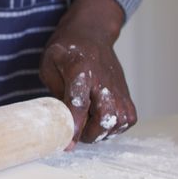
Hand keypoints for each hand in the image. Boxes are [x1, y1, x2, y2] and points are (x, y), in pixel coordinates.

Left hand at [40, 0, 136, 149]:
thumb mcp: (49, 64)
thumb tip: (61, 118)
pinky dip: (116, 127)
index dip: (74, 126)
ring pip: (119, 121)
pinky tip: (101, 121)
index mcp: (80, 69)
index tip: (68, 144)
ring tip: (88, 126)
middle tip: (77, 132)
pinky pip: (128, 119)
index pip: (79, 103)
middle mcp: (102, 80)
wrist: (91, 34)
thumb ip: (54, 90)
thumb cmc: (66, 50)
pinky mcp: (126, 93)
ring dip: (103, 132)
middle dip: (90, 133)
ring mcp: (118, 87)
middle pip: (105, 117)